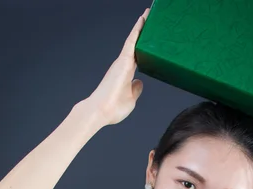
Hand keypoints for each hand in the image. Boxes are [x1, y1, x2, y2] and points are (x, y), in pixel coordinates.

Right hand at [84, 9, 149, 125]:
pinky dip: (138, 30)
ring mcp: (122, 61)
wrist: (101, 110)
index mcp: (126, 74)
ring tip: (149, 14)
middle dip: (143, 33)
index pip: (138, 57)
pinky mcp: (123, 60)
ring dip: (141, 27)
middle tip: (150, 20)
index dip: (144, 48)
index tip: (149, 41)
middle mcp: (123, 65)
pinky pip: (132, 41)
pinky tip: (144, 19)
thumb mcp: (131, 99)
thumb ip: (135, 90)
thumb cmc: (113, 108)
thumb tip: (139, 83)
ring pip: (134, 40)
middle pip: (136, 45)